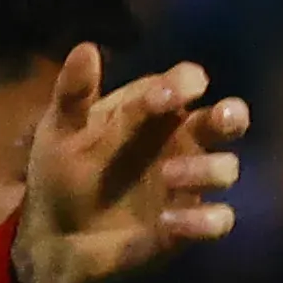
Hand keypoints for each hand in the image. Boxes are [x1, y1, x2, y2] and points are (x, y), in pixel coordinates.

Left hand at [10, 45, 247, 282]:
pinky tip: (167, 221)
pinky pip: (215, 220)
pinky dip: (201, 221)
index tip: (160, 98)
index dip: (182, 83)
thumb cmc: (62, 171)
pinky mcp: (187, 226)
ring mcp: (188, 184)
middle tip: (221, 117)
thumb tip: (86, 48)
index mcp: (154, 111)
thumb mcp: (60, 130)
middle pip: (226, 120)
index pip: (185, 83)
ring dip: (205, 169)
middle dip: (230, 115)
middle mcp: (181, 142)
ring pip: (225, 168)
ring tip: (167, 176)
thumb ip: (74, 93)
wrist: (51, 234)